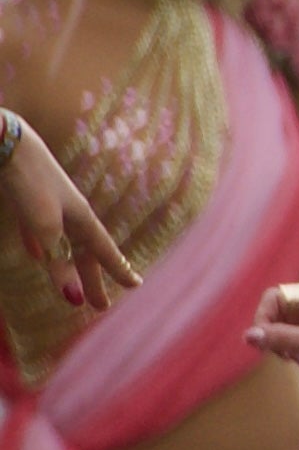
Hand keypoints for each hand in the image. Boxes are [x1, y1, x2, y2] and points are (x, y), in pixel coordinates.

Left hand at [3, 116, 136, 311]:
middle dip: (92, 279)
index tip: (135, 286)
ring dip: (70, 265)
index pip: (105, 251)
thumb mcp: (44, 226)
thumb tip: (72, 298)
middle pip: (84, 252)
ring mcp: (50, 206)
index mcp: (82, 218)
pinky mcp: (28, 201)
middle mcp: (71, 213)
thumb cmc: (31, 183)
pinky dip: (42, 246)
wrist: (7, 144)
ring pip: (65, 243)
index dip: (118, 270)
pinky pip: (40, 231)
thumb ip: (57, 261)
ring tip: (74, 283)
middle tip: (101, 306)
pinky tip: (34, 252)